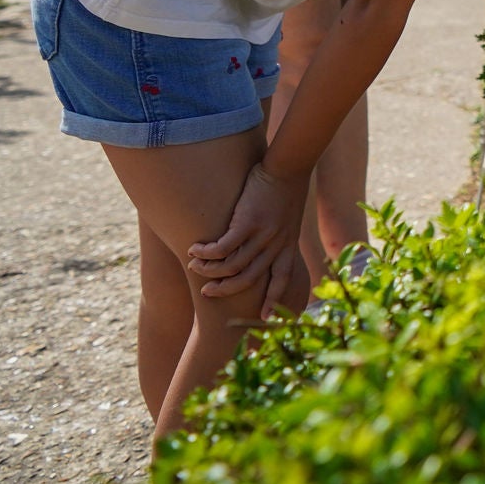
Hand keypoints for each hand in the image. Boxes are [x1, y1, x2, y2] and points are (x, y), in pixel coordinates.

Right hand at [187, 163, 308, 301]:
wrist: (290, 164)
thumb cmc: (286, 187)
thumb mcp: (288, 216)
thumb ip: (278, 233)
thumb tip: (265, 242)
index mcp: (288, 245)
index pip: (283, 280)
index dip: (273, 300)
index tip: (264, 319)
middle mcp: (277, 245)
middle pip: (249, 279)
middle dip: (226, 290)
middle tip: (207, 292)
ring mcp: (263, 235)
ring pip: (232, 266)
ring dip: (209, 270)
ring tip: (194, 267)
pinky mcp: (248, 222)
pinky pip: (223, 247)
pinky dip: (206, 253)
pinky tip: (194, 249)